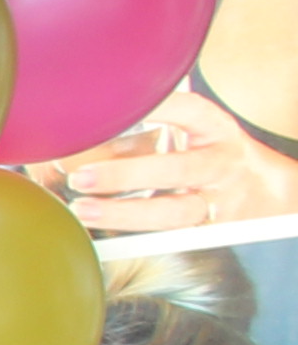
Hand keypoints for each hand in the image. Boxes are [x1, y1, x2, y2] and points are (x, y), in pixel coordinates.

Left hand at [53, 84, 297, 233]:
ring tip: (83, 209)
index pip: (190, 111)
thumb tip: (90, 107)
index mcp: (215, 128)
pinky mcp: (207, 230)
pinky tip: (100, 232)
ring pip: (174, 211)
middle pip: (178, 169)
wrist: (261, 191)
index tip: (118, 108)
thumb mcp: (195, 125)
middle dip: (128, 174)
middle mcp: (219, 164)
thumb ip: (155, 116)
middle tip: (81, 176)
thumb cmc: (210, 150)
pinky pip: (170, 237)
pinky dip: (134, 236)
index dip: (157, 109)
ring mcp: (216, 200)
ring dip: (125, 213)